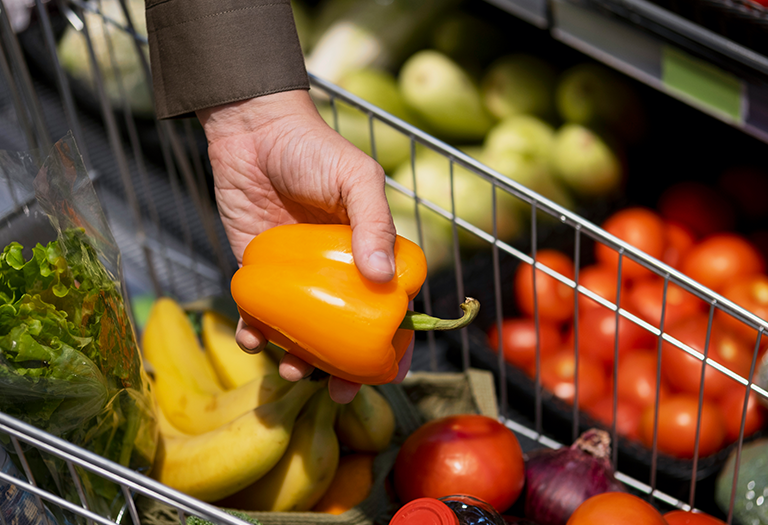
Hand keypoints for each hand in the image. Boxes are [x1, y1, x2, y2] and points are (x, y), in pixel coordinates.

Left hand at [196, 90, 413, 402]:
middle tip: (337, 394)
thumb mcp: (356, 178)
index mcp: (369, 254)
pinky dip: (258, 333)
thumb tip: (384, 279)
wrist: (252, 131)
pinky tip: (254, 338)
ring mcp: (297, 279)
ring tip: (289, 369)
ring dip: (298, 360)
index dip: (395, 345)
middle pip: (345, 333)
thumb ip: (374, 223)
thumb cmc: (313, 149)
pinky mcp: (260, 275)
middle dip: (343, 370)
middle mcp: (335, 273)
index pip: (389, 308)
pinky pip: (261, 316)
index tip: (390, 375)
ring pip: (303, 334)